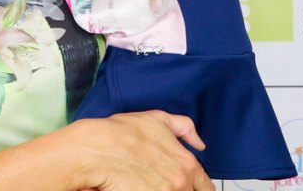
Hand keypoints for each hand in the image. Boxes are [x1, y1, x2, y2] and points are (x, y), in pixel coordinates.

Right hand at [70, 111, 211, 190]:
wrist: (97, 149)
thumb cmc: (123, 132)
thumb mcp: (158, 119)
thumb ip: (185, 128)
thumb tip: (199, 143)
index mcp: (186, 164)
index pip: (205, 186)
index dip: (198, 186)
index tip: (191, 185)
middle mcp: (179, 183)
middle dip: (182, 189)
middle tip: (166, 182)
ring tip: (152, 184)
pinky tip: (140, 187)